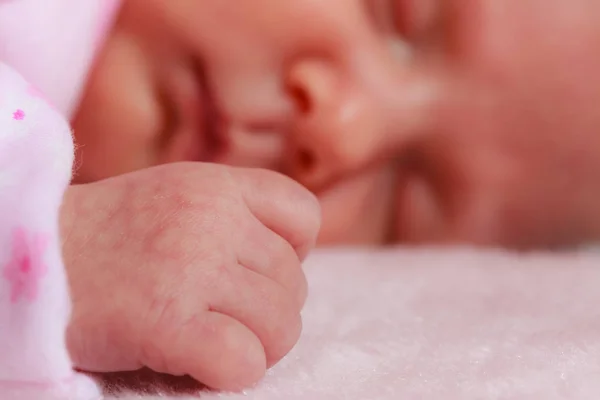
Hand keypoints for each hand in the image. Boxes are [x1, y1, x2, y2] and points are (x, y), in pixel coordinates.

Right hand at [60, 162, 319, 390]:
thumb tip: (292, 258)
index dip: (294, 251)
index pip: (304, 214)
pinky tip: (200, 362)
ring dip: (259, 345)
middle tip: (227, 317)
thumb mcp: (175, 196)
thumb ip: (233, 214)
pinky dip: (234, 372)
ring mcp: (190, 269)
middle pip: (294, 283)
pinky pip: (244, 361)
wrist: (27, 257)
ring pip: (282, 325)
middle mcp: (210, 221)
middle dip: (271, 310)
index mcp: (215, 186)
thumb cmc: (108, 237)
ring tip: (217, 339)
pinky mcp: (166, 323)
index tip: (256, 270)